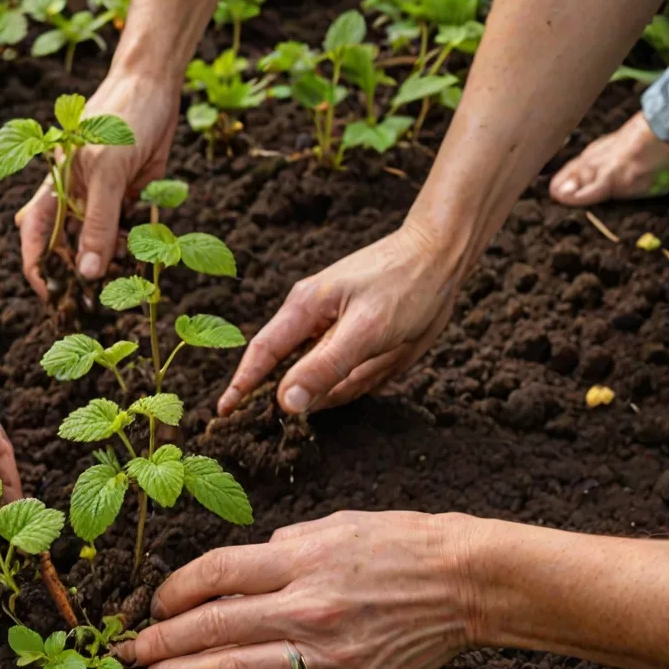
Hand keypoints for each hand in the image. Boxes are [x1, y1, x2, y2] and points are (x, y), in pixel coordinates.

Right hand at [16, 70, 180, 299]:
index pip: (35, 241)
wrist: (155, 88)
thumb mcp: (108, 173)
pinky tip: (145, 254)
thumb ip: (98, 224)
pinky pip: (128, 236)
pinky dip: (135, 249)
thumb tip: (87, 274)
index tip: (55, 300)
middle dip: (80, 276)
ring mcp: (101, 204)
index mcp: (55, 192)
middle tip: (98, 300)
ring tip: (126, 271)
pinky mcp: (128, 202)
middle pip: (68, 252)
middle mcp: (74, 202)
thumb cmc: (121, 119)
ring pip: (100, 248)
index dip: (40, 272)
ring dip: (113, 264)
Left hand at [123, 511, 475, 668]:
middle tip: (130, 649)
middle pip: (212, 625)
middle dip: (161, 640)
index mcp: (302, 559)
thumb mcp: (334, 525)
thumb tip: (232, 574)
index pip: (215, 574)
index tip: (156, 603)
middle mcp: (307, 607)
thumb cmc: (400, 544)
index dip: (173, 591)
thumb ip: (279, 549)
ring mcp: (326, 655)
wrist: (466, 583)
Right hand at [218, 222, 463, 416]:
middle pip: (291, 370)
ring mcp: (332, 327)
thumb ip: (324, 368)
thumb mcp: (367, 331)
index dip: (241, 385)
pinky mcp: (353, 336)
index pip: (262, 354)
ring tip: (384, 357)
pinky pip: (349, 372)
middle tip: (325, 403)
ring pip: (326, 377)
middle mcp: (311, 319)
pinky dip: (364, 377)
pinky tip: (388, 358)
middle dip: (307, 392)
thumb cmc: (406, 286)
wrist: (445, 255)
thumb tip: (284, 404)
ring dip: (349, 383)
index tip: (223, 414)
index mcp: (303, 310)